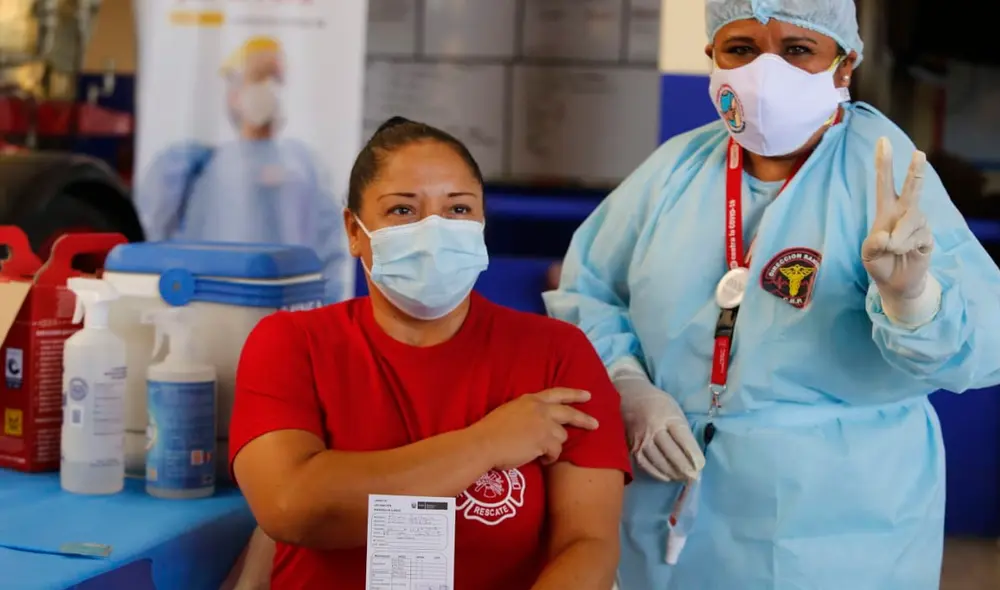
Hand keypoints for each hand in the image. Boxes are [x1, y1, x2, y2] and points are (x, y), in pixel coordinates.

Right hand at [471, 388, 598, 470]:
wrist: (484, 443)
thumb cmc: (491, 431)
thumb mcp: (510, 412)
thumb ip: (527, 413)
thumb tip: (536, 423)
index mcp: (530, 400)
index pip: (557, 393)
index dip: (574, 394)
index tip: (587, 395)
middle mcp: (540, 409)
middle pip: (569, 413)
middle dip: (584, 419)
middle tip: (595, 424)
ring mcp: (543, 424)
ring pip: (561, 436)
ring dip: (553, 446)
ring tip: (540, 453)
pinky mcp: (544, 441)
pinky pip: (555, 452)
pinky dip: (549, 458)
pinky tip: (540, 461)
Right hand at [616, 378, 703, 481]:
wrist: (629, 397)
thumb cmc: (658, 404)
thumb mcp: (675, 411)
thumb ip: (683, 431)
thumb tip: (693, 457)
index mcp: (668, 416)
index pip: (683, 439)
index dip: (693, 455)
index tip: (700, 466)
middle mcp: (653, 428)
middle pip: (671, 453)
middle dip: (685, 468)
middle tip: (694, 477)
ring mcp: (641, 439)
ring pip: (658, 462)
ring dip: (673, 473)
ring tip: (683, 478)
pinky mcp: (631, 447)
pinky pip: (645, 464)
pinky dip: (658, 473)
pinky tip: (667, 477)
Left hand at [861, 137, 933, 299]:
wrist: (896, 283)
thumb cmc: (879, 263)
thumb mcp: (868, 255)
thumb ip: (873, 245)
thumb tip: (886, 235)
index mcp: (885, 211)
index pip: (884, 183)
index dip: (884, 163)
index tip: (883, 141)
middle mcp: (903, 212)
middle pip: (911, 188)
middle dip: (914, 171)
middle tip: (918, 154)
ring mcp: (918, 223)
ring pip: (909, 222)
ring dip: (898, 238)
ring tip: (893, 249)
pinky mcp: (928, 235)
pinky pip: (916, 237)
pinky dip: (906, 247)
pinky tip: (906, 253)